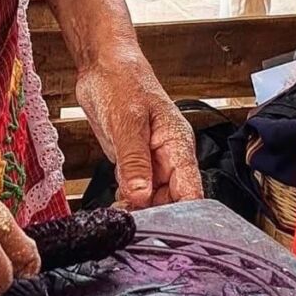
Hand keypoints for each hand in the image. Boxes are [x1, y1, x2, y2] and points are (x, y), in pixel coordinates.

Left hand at [76, 51, 201, 209]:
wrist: (103, 66)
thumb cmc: (122, 82)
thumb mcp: (127, 122)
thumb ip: (134, 161)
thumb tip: (141, 195)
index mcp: (178, 145)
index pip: (192, 189)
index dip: (183, 213)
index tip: (165, 229)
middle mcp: (168, 157)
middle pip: (172, 200)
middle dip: (155, 215)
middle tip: (132, 223)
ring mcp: (150, 162)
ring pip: (152, 199)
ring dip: (138, 211)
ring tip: (121, 215)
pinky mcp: (132, 163)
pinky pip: (134, 191)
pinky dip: (126, 201)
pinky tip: (115, 205)